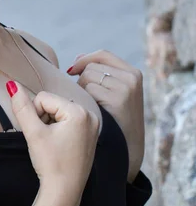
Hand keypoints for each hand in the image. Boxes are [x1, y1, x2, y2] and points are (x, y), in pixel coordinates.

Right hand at [7, 81, 99, 198]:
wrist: (64, 193)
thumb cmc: (50, 164)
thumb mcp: (34, 133)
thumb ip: (22, 107)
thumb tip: (12, 84)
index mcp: (79, 112)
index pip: (44, 98)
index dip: (34, 114)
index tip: (39, 134)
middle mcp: (90, 115)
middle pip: (53, 104)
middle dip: (43, 119)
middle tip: (45, 141)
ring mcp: (93, 125)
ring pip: (59, 112)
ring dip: (50, 124)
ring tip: (52, 144)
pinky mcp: (91, 134)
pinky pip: (69, 121)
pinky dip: (59, 130)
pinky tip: (59, 146)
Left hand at [66, 50, 144, 182]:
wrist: (126, 151)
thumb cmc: (115, 121)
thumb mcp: (116, 94)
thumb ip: (101, 74)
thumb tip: (78, 58)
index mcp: (133, 73)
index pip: (102, 54)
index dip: (84, 59)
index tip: (71, 70)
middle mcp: (132, 78)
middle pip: (91, 67)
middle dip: (82, 80)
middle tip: (86, 100)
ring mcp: (126, 88)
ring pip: (87, 77)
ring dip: (82, 91)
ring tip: (91, 107)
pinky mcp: (117, 99)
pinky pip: (88, 90)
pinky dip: (84, 100)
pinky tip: (92, 112)